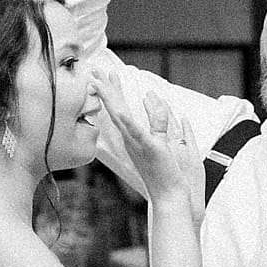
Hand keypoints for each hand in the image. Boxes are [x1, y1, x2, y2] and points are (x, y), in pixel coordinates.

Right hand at [92, 70, 199, 213]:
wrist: (170, 197)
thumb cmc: (170, 175)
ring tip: (103, 79)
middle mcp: (132, 140)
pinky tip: (118, 110)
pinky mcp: (150, 147)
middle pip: (117, 108)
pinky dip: (127, 121)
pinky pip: (136, 132)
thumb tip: (167, 109)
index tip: (109, 77)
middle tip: (96, 69)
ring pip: (121, 115)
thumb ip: (164, 124)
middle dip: (106, 88)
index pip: (122, 111)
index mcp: (135, 139)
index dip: (114, 93)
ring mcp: (139, 143)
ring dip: (111, 96)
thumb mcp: (168, 143)